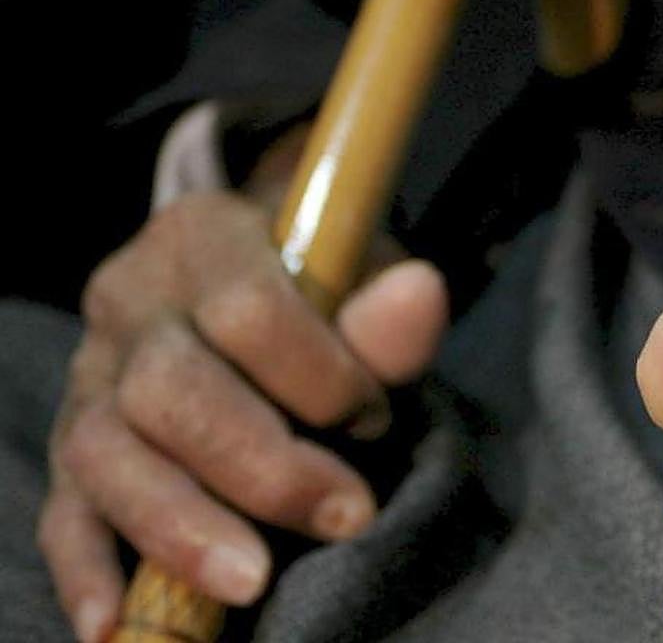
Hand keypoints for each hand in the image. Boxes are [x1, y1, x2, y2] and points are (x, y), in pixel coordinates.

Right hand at [38, 191, 447, 642]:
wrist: (247, 269)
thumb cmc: (318, 281)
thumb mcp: (359, 275)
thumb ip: (385, 307)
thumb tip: (421, 293)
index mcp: (204, 236)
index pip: (248, 312)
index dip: (321, 377)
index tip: (377, 417)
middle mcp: (130, 297)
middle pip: (169, 390)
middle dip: (264, 467)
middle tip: (347, 514)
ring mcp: (90, 371)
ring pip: (105, 450)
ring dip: (180, 525)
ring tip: (251, 581)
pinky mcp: (70, 440)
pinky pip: (62, 507)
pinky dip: (88, 566)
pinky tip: (114, 619)